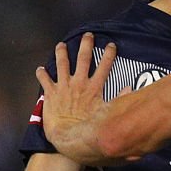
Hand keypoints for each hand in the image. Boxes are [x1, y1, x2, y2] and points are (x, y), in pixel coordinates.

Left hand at [35, 32, 116, 154]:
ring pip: (62, 64)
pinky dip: (41, 74)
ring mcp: (63, 86)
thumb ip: (119, 100)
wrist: (67, 135)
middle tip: (87, 35)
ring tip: (61, 45)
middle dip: (86, 45)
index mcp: (93, 87)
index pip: (104, 66)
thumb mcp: (107, 114)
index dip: (108, 54)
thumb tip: (130, 90)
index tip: (110, 45)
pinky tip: (40, 69)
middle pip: (83, 58)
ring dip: (61, 53)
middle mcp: (78, 83)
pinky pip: (44, 80)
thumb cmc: (88, 127)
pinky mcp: (51, 93)